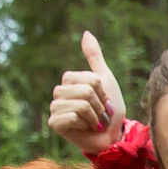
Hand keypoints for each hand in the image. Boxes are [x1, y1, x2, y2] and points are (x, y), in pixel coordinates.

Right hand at [48, 31, 127, 156]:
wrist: (113, 135)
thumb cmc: (110, 110)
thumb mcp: (105, 79)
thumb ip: (94, 57)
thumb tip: (86, 32)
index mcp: (69, 81)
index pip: (87, 79)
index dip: (101, 91)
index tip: (103, 101)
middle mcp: (59, 93)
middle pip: (84, 90)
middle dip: (99, 104)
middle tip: (100, 114)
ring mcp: (55, 109)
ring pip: (79, 104)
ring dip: (94, 116)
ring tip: (94, 122)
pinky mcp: (54, 124)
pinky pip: (71, 117)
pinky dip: (84, 124)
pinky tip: (84, 129)